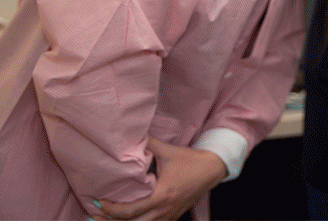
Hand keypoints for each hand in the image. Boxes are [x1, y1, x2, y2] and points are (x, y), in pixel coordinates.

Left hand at [95, 138, 226, 220]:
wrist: (212, 170)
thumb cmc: (190, 161)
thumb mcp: (169, 151)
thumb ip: (149, 144)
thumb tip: (131, 136)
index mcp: (161, 195)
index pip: (129, 211)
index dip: (110, 209)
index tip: (98, 201)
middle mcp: (163, 210)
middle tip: (93, 216)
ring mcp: (168, 216)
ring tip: (105, 219)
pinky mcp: (172, 217)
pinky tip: (127, 219)